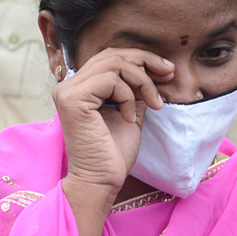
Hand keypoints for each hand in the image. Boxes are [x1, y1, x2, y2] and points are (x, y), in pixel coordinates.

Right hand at [55, 47, 170, 195]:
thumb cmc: (114, 154)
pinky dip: (127, 96)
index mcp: (80, 87)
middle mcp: (69, 85)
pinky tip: (129, 118)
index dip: (140, 59)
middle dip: (145, 62)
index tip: (167, 72)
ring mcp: (67, 91)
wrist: (102, 181)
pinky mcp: (72, 99)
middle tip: (168, 75)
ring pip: (113, 63)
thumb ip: (133, 89)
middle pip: (111, 54)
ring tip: (152, 104)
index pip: (110, 57)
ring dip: (141, 81)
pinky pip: (110, 80)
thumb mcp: (130, 112)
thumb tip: (152, 68)